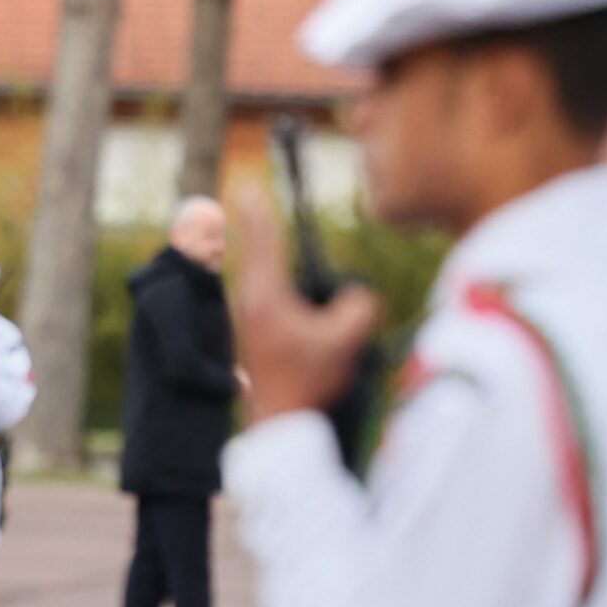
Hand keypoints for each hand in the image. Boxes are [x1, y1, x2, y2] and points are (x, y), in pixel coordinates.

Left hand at [231, 184, 378, 423]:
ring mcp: (249, 319)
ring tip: (259, 225)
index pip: (264, 241)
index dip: (260, 209)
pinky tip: (275, 278)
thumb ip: (359, 306)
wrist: (279, 423)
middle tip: (246, 190)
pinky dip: (270, 277)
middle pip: (256, 250)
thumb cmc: (307, 381)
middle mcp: (251, 302)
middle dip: (256, 221)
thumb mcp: (345, 340)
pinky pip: (264, 293)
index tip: (247, 182)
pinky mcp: (253, 334)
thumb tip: (357, 296)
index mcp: (266, 296)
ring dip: (262, 250)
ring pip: (260, 273)